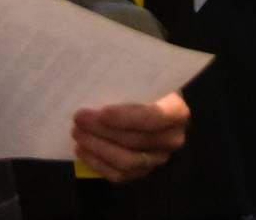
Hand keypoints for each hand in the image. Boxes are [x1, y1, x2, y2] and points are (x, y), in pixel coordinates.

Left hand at [73, 92, 189, 181]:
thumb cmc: (145, 87)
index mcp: (177, 112)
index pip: (153, 118)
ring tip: (78, 134)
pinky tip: (83, 150)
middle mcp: (173, 138)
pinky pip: (120, 175)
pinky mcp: (144, 171)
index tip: (101, 112)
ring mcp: (159, 158)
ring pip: (127, 162)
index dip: (126, 117)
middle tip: (79, 119)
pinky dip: (98, 164)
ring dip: (98, 149)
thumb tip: (100, 84)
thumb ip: (129, 83)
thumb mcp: (143, 79)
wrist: (155, 103)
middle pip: (136, 141)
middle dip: (103, 131)